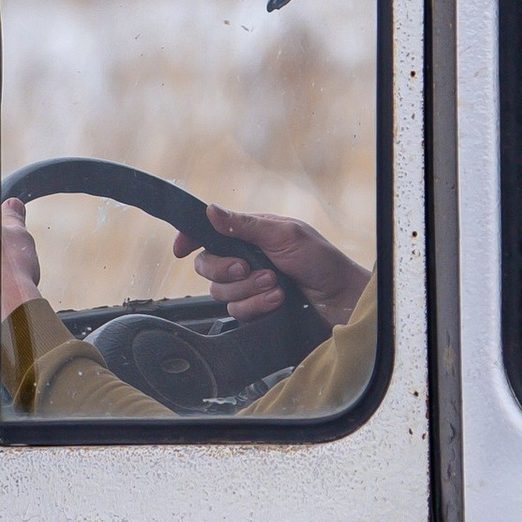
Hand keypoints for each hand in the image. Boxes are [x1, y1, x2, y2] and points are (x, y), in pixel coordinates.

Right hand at [173, 204, 366, 327]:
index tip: (181, 250)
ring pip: (219, 292)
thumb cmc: (321, 261)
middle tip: (248, 268)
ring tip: (275, 284)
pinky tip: (278, 300)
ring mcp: (248, 285)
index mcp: (250, 235)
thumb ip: (245, 225)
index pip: (208, 233)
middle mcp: (245, 258)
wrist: (340, 299)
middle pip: (206, 266)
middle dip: (225, 269)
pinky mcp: (255, 308)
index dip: (189, 239)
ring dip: (249, 290)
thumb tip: (211, 210)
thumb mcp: (285, 235)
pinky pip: (236, 312)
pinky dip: (257, 305)